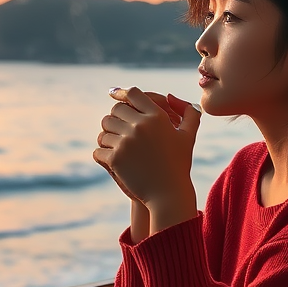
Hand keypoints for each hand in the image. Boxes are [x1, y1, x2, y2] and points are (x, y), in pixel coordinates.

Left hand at [94, 87, 200, 232]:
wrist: (169, 194)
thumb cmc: (179, 164)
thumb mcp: (188, 136)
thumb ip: (188, 112)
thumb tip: (170, 96)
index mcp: (156, 117)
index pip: (132, 94)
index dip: (121, 92)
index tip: (113, 93)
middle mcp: (140, 126)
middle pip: (115, 110)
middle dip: (115, 117)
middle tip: (117, 127)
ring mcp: (126, 142)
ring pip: (104, 130)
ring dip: (108, 136)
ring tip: (114, 144)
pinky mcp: (116, 159)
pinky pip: (99, 149)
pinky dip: (102, 154)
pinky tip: (109, 158)